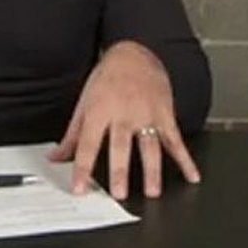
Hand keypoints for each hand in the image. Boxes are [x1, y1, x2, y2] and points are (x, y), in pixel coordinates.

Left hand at [48, 41, 199, 198]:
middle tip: (120, 194)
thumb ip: (73, 134)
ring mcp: (147, 114)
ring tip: (152, 191)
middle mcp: (124, 113)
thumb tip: (56, 157)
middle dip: (120, 171)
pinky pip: (176, 139)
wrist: (135, 53)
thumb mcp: (85, 102)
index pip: (89, 143)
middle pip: (121, 146)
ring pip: (150, 145)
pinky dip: (185, 159)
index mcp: (100, 110)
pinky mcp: (165, 114)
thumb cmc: (107, 78)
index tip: (80, 187)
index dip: (83, 167)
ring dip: (152, 170)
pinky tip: (191, 175)